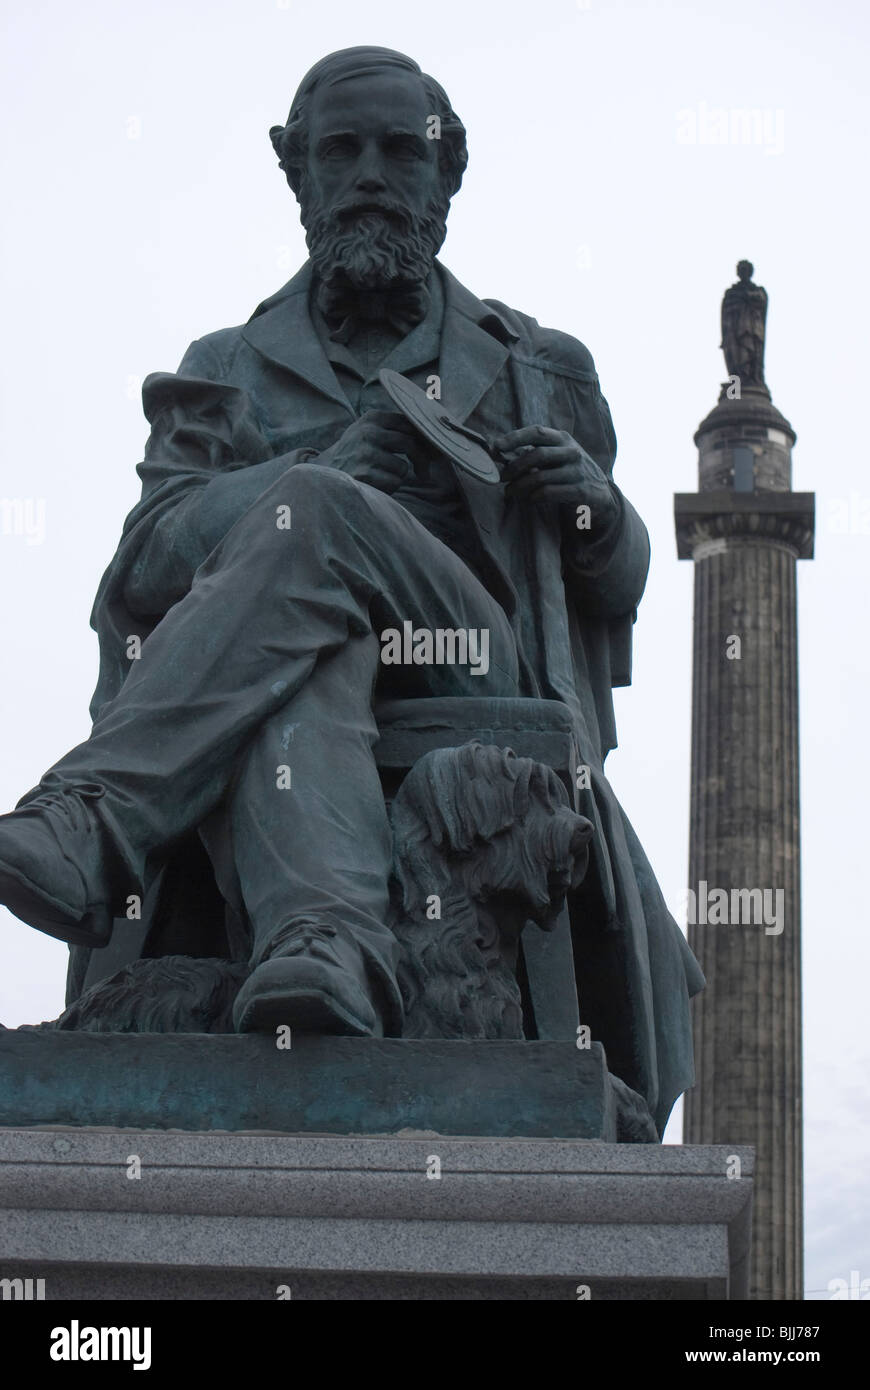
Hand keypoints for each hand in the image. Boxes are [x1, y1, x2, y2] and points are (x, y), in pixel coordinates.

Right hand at [319, 410, 430, 493]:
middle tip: (424, 472)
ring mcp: (365, 453)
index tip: (433, 450)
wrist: (322, 474)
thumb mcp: (367, 432)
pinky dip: (390, 487)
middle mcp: (368, 432)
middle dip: (421, 460)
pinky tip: (374, 484)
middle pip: (410, 444)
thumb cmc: (353, 454)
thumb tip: (433, 441)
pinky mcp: (365, 474)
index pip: (409, 424)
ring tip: (380, 476)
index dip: (425, 438)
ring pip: (403, 468)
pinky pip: (395, 483)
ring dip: (397, 476)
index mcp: (372, 418)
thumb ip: (394, 430)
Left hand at [494, 425, 618, 527]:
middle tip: (501, 477)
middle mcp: (572, 452)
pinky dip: (534, 497)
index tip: (496, 446)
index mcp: (563, 439)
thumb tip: (499, 452)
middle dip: (515, 467)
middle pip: (537, 455)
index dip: (514, 437)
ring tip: (510, 492)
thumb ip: (534, 453)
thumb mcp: (557, 456)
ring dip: (520, 486)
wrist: (600, 494)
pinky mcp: (580, 491)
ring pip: (541, 477)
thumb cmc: (569, 472)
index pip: (536, 432)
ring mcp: (577, 471)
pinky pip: (549, 493)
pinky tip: (529, 499)